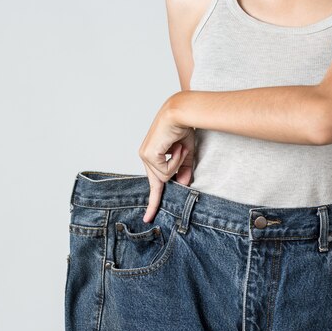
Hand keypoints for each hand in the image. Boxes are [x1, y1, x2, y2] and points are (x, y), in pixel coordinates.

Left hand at [138, 95, 194, 222]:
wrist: (181, 113)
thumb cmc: (183, 128)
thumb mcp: (186, 153)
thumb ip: (184, 170)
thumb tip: (183, 184)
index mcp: (152, 155)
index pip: (152, 181)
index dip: (152, 200)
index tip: (148, 217)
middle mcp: (146, 156)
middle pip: (158, 181)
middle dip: (161, 190)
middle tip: (158, 197)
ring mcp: (145, 156)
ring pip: (164, 177)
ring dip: (178, 163)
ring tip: (180, 147)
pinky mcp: (149, 155)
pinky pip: (165, 171)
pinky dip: (176, 161)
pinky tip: (177, 147)